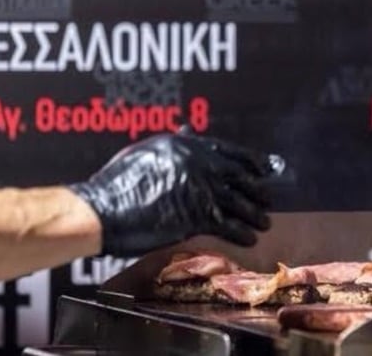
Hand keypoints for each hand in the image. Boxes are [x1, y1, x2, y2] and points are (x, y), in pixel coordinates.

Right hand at [68, 132, 274, 255]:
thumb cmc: (119, 182)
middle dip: (258, 189)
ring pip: (239, 201)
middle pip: (239, 176)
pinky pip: (229, 224)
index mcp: (185, 145)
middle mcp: (198, 162)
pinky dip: (242, 233)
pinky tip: (250, 238)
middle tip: (268, 198)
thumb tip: (187, 133)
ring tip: (265, 222)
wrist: (104, 208)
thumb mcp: (147, 151)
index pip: (228, 150)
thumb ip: (173, 145)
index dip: (251, 160)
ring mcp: (200, 188)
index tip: (265, 167)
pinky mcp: (197, 215)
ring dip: (255, 214)